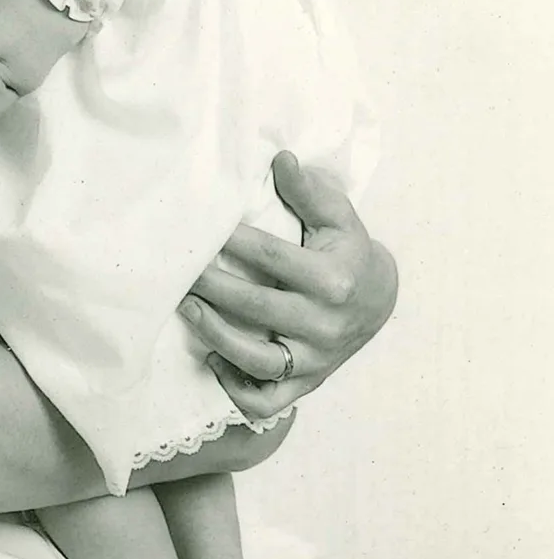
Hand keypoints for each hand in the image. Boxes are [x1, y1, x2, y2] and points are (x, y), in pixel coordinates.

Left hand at [178, 152, 397, 419]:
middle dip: (210, 285)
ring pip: (257, 360)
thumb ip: (308, 191)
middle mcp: (325, 325)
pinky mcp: (306, 383)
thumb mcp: (338, 217)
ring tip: (186, 308)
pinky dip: (236, 387)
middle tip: (178, 268)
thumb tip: (281, 159)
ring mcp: (315, 360)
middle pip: (256, 306)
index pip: (272, 257)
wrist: (379, 301)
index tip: (200, 226)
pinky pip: (266, 400)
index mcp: (334, 280)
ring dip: (215, 335)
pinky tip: (212, 359)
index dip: (232, 240)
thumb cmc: (347, 250)